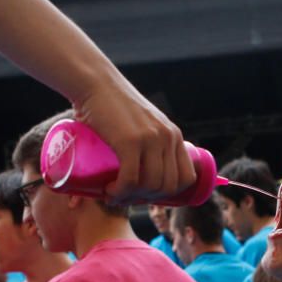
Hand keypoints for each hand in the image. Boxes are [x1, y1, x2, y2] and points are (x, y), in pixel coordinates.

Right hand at [74, 73, 194, 204]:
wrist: (95, 83)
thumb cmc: (113, 105)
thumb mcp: (142, 122)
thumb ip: (149, 139)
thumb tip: (144, 169)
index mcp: (174, 135)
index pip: (186, 177)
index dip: (169, 193)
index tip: (147, 194)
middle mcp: (167, 138)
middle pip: (168, 186)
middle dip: (147, 198)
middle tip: (125, 195)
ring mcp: (150, 140)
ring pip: (151, 186)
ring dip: (132, 197)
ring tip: (115, 193)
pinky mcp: (129, 142)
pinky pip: (131, 180)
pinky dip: (120, 192)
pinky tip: (110, 191)